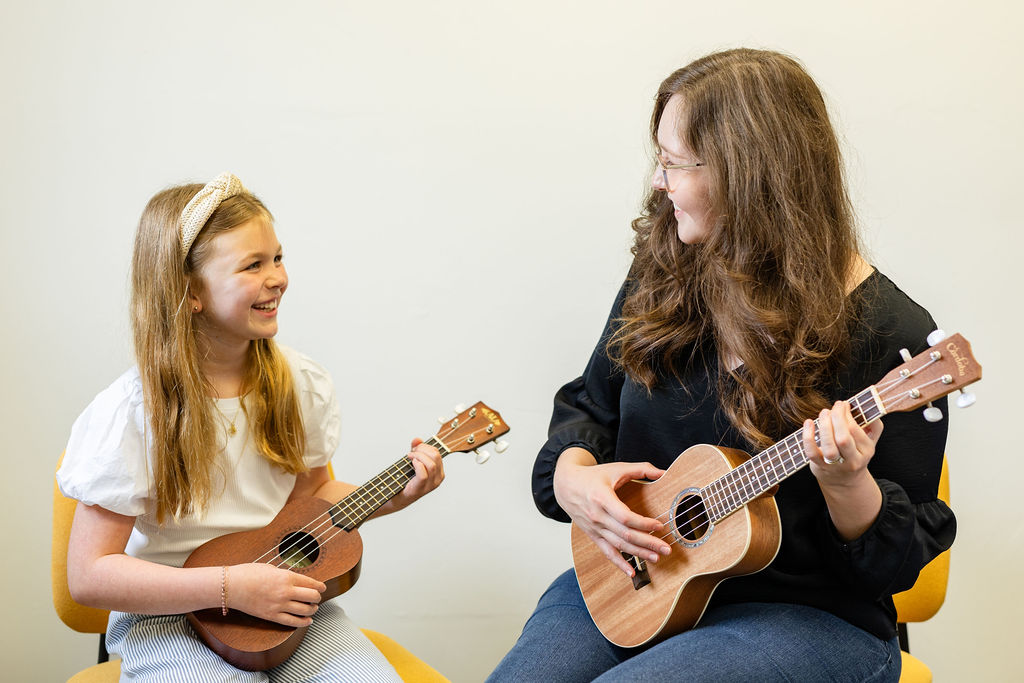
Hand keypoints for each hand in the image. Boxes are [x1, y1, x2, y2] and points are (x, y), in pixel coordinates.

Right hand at [226, 563, 325, 626]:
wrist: (232, 586)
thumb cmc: (248, 573)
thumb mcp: (271, 568)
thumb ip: (285, 575)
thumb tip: (294, 580)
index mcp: (286, 577)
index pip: (311, 583)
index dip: (320, 586)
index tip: (322, 587)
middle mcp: (286, 591)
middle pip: (312, 596)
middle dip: (317, 597)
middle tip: (317, 597)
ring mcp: (279, 605)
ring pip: (305, 610)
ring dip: (312, 609)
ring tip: (313, 607)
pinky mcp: (272, 616)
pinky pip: (292, 622)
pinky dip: (303, 622)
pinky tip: (308, 621)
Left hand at [391, 438, 443, 509]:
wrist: (396, 497)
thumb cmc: (405, 480)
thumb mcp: (412, 461)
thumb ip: (416, 449)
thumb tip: (417, 440)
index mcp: (439, 471)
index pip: (437, 453)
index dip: (425, 446)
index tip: (415, 448)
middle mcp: (438, 479)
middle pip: (436, 456)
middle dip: (422, 449)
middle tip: (412, 452)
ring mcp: (430, 486)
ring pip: (431, 465)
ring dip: (418, 456)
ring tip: (409, 457)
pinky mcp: (420, 490)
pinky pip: (423, 474)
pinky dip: (417, 465)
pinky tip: (411, 463)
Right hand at [554, 451, 670, 576]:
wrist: (565, 486)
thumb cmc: (592, 477)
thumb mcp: (615, 468)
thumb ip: (640, 469)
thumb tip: (662, 472)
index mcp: (602, 498)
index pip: (625, 517)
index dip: (643, 524)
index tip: (660, 526)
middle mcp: (597, 516)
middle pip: (625, 534)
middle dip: (648, 543)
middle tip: (666, 548)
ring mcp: (595, 528)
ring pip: (619, 545)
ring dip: (639, 553)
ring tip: (657, 557)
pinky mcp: (593, 535)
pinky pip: (607, 552)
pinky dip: (619, 563)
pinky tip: (631, 572)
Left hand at [804, 401, 884, 539]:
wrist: (844, 481)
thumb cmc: (854, 453)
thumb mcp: (868, 442)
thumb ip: (872, 426)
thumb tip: (867, 406)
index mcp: (867, 450)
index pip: (856, 430)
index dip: (848, 414)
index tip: (843, 404)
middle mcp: (853, 460)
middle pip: (844, 439)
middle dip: (837, 419)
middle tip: (834, 407)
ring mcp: (836, 465)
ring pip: (829, 446)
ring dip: (824, 426)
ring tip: (824, 413)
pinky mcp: (821, 466)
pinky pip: (812, 452)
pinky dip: (808, 437)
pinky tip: (808, 423)